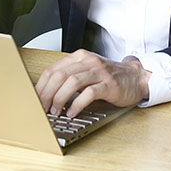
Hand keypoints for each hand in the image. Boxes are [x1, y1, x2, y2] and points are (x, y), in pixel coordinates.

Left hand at [34, 49, 150, 117]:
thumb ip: (69, 77)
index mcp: (79, 57)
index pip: (52, 69)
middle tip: (42, 108)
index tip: (34, 99)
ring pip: (72, 83)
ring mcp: (99, 72)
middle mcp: (88, 61)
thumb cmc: (108, 77)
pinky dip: (77, 104)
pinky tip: (72, 112)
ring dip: (60, 99)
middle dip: (47, 94)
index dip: (41, 86)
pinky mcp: (109, 85)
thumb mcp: (87, 71)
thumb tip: (46, 92)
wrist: (136, 77)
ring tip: (56, 112)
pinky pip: (89, 93)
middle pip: (59, 75)